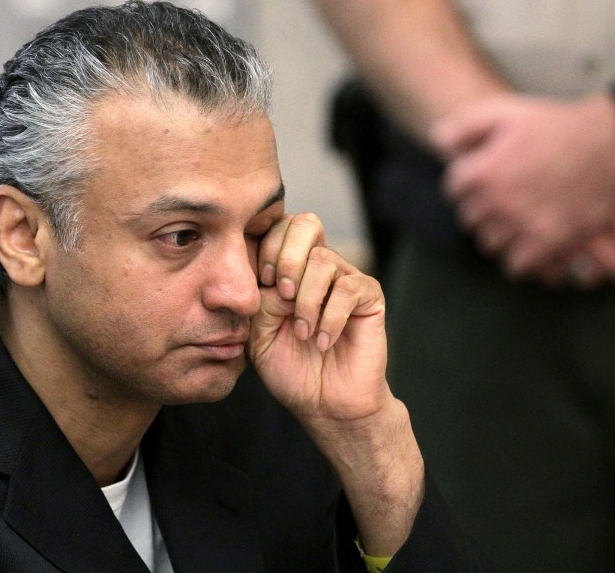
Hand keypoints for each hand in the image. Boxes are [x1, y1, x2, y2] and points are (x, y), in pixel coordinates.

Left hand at [248, 213, 422, 555]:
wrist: (323, 403)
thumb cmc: (289, 368)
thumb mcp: (258, 334)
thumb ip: (259, 300)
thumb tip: (274, 280)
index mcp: (287, 268)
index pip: (279, 227)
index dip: (267, 247)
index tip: (261, 283)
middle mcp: (316, 267)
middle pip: (306, 225)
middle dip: (286, 258)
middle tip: (281, 297)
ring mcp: (344, 279)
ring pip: (324, 260)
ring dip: (306, 300)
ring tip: (302, 333)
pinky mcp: (368, 297)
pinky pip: (349, 289)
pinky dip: (329, 317)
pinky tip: (322, 341)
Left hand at [433, 92, 614, 281]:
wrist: (610, 144)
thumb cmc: (558, 127)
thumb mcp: (507, 112)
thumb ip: (466, 125)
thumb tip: (437, 138)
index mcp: (483, 171)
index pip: (453, 189)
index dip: (466, 182)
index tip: (480, 179)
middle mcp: (499, 201)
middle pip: (469, 218)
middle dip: (481, 207)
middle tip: (500, 198)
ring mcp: (523, 224)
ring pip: (489, 242)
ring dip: (498, 232)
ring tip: (513, 220)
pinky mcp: (549, 242)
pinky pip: (516, 264)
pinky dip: (519, 256)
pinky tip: (526, 242)